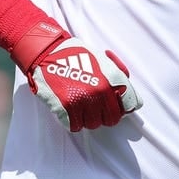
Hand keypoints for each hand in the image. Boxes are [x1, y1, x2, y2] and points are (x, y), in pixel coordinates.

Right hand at [25, 38, 141, 131]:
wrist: (47, 52)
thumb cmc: (74, 55)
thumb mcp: (103, 62)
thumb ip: (118, 80)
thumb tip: (130, 100)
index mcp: (113, 78)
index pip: (132, 104)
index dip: (124, 107)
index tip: (118, 106)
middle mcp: (101, 90)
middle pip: (112, 119)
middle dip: (105, 115)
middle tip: (96, 108)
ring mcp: (84, 100)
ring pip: (93, 124)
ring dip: (87, 117)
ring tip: (80, 104)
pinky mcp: (66, 107)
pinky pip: (75, 126)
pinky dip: (72, 120)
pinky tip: (70, 109)